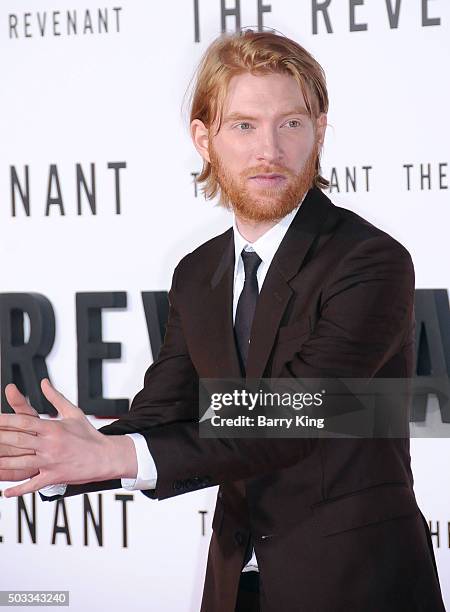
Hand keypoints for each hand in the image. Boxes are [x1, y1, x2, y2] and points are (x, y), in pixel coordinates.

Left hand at [0, 379, 136, 497]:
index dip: (6, 420)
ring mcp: (51, 462)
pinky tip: (5, 492)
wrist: (107, 456)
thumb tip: (43, 382)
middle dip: (0, 438)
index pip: (24, 421)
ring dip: (4, 463)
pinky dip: (18, 490)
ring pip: (21, 464)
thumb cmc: (89, 434)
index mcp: (53, 428)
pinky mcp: (54, 477)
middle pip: (19, 441)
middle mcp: (50, 445)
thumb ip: (56, 398)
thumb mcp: (74, 412)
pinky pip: (33, 485)